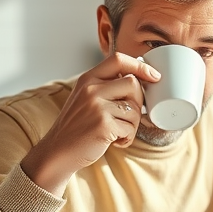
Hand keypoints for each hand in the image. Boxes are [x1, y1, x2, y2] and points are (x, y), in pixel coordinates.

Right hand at [20, 53, 160, 194]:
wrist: (58, 151)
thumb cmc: (77, 126)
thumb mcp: (85, 98)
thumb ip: (106, 86)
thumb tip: (140, 79)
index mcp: (88, 79)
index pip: (118, 59)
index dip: (140, 66)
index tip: (154, 76)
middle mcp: (91, 89)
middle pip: (133, 84)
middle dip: (139, 102)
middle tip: (129, 117)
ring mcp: (97, 107)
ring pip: (135, 109)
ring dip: (133, 126)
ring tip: (118, 132)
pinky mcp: (103, 125)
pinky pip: (130, 129)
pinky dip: (127, 138)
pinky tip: (115, 141)